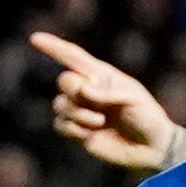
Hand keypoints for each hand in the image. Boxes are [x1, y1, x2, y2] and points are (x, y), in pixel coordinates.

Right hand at [32, 32, 181, 174]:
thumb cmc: (147, 117)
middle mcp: (87, 90)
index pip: (73, 56)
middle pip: (64, 81)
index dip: (53, 47)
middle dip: (74, 90)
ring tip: (101, 122)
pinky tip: (92, 135)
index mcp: (101, 75)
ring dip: (79, 114)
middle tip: (93, 101)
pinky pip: (61, 125)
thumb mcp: (133, 97)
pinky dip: (75, 129)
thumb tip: (83, 90)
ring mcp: (81, 111)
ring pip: (60, 104)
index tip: (35, 38)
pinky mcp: (77, 132)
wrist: (150, 148)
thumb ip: (108, 92)